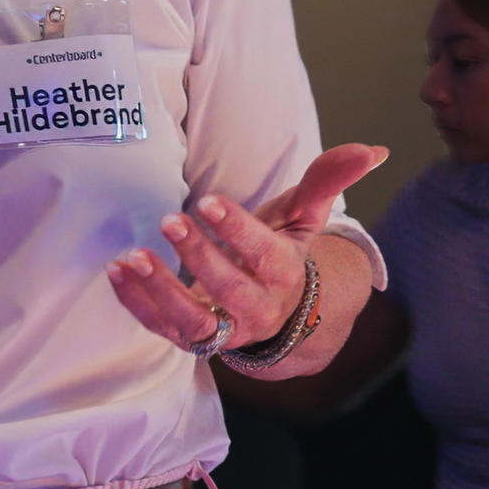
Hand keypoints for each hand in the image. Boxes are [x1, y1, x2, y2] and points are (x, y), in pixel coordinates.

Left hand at [106, 143, 386, 352]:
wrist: (280, 318)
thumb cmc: (285, 253)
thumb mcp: (304, 217)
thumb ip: (328, 180)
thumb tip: (371, 150)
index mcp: (285, 274)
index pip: (265, 255)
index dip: (238, 230)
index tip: (209, 200)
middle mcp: (257, 309)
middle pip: (230, 291)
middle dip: (200, 258)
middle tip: (169, 219)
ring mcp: (223, 329)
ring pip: (194, 323)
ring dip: (161, 292)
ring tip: (133, 257)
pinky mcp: (192, 338)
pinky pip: (162, 329)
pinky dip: (136, 304)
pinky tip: (117, 271)